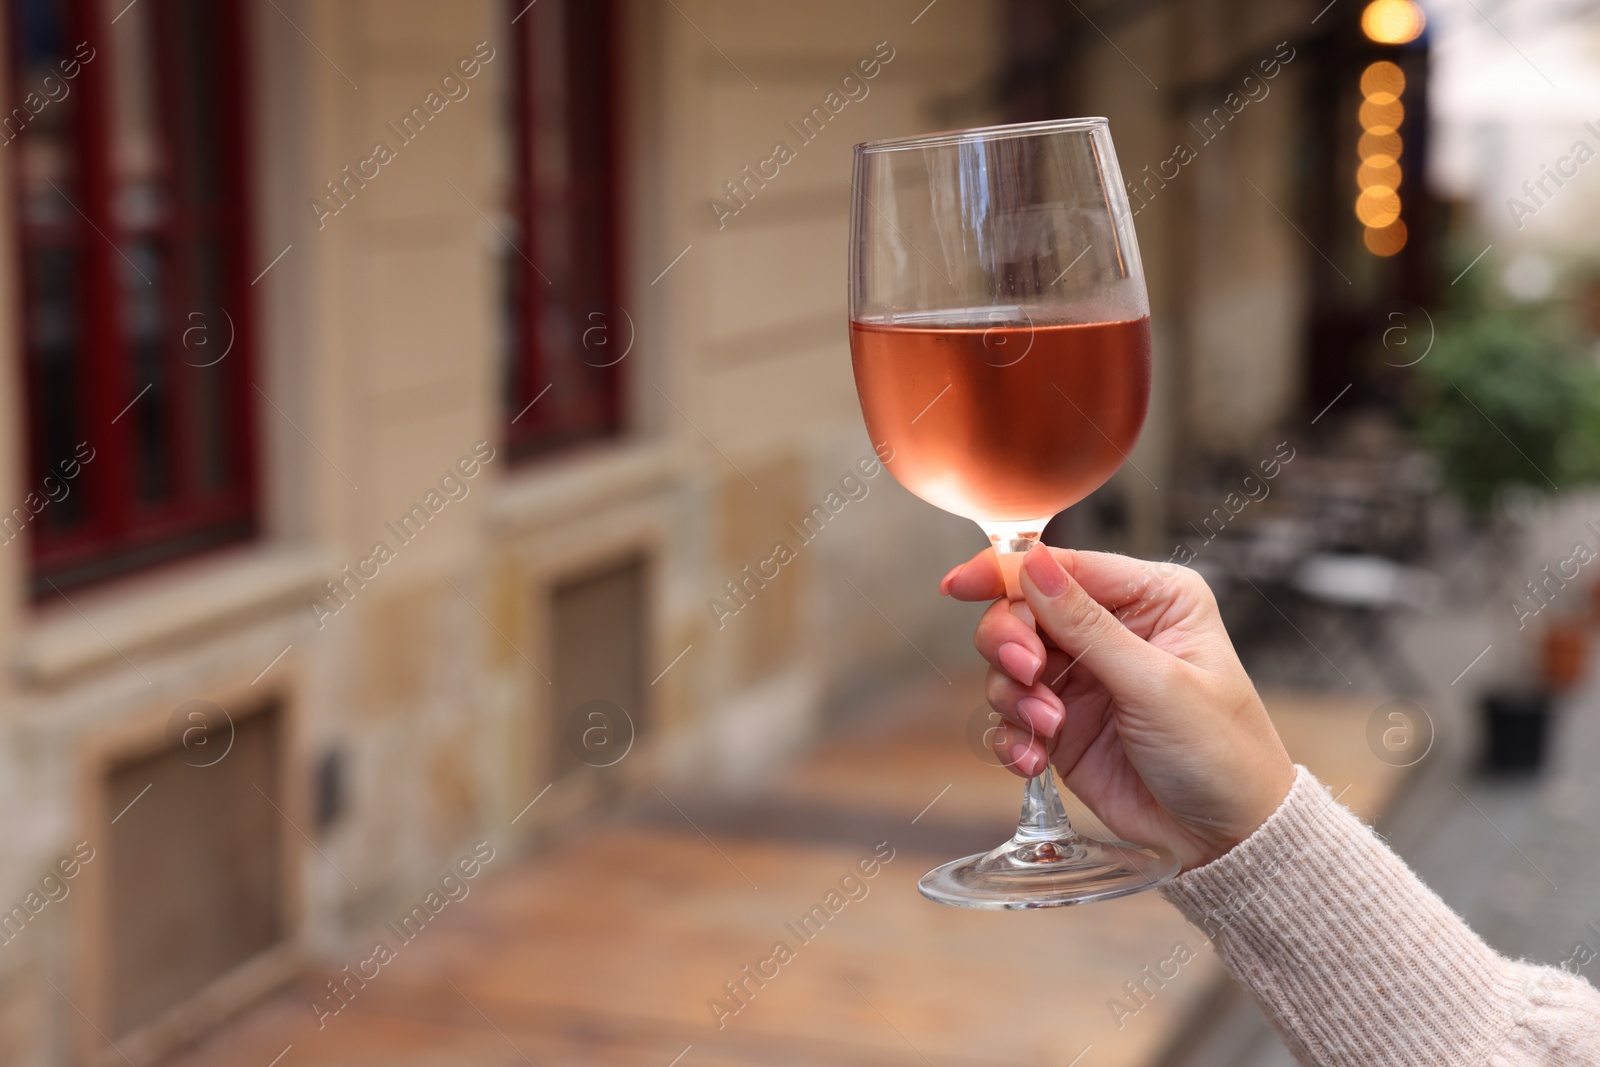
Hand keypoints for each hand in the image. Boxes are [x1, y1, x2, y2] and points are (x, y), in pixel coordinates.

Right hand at [942, 547, 1295, 870]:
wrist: (1228, 840)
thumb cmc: (1222, 754)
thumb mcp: (1157, 683)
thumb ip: (1087, 625)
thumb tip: (1032, 564)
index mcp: (1151, 599)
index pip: (1064, 568)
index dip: (1007, 572)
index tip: (960, 585)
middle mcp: (1112, 631)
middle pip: (1023, 611)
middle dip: (1012, 643)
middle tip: (1027, 673)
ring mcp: (1084, 679)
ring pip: (1008, 665)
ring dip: (1016, 697)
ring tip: (1049, 728)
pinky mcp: (1063, 727)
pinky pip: (1011, 717)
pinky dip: (1012, 736)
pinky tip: (1035, 758)